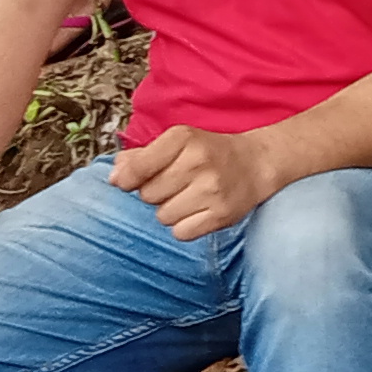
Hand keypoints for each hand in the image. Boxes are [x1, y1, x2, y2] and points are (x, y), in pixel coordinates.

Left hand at [114, 123, 282, 241]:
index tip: (126, 182)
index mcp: (183, 138)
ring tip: (189, 197)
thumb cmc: (208, 152)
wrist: (257, 163)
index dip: (126, 180)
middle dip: (155, 193)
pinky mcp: (222, 215)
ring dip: (170, 211)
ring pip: (163, 216)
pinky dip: (184, 226)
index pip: (138, 168)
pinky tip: (197, 211)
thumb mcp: (177, 143)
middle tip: (175, 184)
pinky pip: (181, 233)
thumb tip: (114, 177)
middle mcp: (198, 162)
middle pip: (148, 195)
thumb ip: (141, 157)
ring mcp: (212, 190)